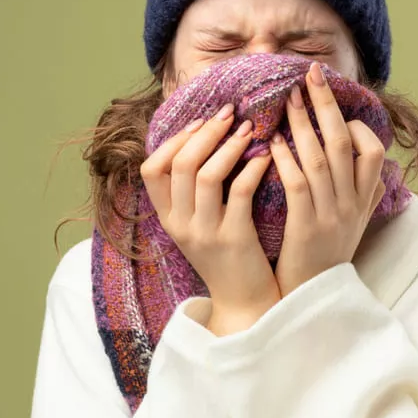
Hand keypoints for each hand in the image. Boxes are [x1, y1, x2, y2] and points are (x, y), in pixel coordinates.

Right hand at [140, 102, 279, 335]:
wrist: (245, 303)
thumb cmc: (228, 256)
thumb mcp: (200, 225)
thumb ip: (194, 191)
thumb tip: (205, 137)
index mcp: (168, 218)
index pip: (150, 169)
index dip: (174, 140)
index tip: (200, 122)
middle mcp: (180, 224)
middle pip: (179, 164)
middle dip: (206, 132)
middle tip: (230, 114)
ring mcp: (204, 233)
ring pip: (206, 175)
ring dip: (229, 145)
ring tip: (250, 129)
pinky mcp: (234, 239)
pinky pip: (239, 192)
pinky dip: (252, 167)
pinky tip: (267, 155)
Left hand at [269, 62, 386, 295]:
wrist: (313, 302)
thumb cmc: (326, 260)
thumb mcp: (353, 227)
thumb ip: (363, 195)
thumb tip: (375, 167)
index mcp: (364, 201)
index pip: (374, 151)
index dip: (355, 125)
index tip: (336, 106)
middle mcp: (353, 204)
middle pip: (344, 143)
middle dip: (327, 104)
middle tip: (310, 73)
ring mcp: (332, 216)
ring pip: (321, 157)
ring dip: (303, 122)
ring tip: (286, 97)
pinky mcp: (307, 228)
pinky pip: (299, 184)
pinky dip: (287, 158)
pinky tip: (272, 141)